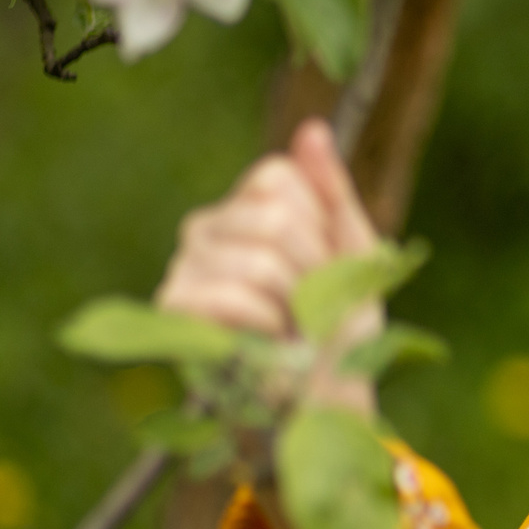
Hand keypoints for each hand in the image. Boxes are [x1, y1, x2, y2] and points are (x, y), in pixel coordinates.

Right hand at [156, 118, 382, 413]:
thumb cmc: (339, 328)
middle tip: (310, 306)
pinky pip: (227, 294)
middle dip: (314, 270)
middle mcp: (205, 228)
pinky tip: (264, 340)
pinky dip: (265, 324)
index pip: (278, 177)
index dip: (319, 228)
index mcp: (247, 207)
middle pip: (275, 217)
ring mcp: (184, 267)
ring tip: (289, 327)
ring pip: (259, 257)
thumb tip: (312, 130)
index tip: (326, 267)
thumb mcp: (355, 254)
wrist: (325, 399)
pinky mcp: (172, 312)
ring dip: (294, 304)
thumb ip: (333, 192)